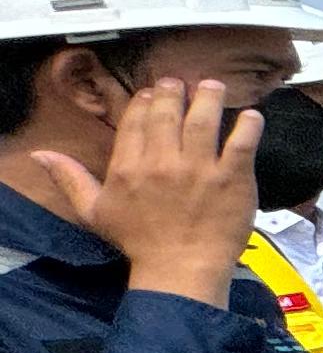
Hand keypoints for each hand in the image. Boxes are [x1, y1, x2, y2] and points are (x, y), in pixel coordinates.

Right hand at [32, 79, 258, 306]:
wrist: (180, 270)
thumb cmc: (138, 242)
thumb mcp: (94, 212)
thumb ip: (71, 179)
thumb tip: (41, 155)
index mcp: (129, 167)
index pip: (136, 121)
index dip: (145, 101)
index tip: (152, 93)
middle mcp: (162, 163)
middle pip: (168, 114)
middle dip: (174, 91)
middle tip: (181, 83)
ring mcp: (199, 169)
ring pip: (204, 120)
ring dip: (209, 97)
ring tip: (213, 86)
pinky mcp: (232, 179)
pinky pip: (242, 143)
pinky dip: (248, 126)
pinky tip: (251, 115)